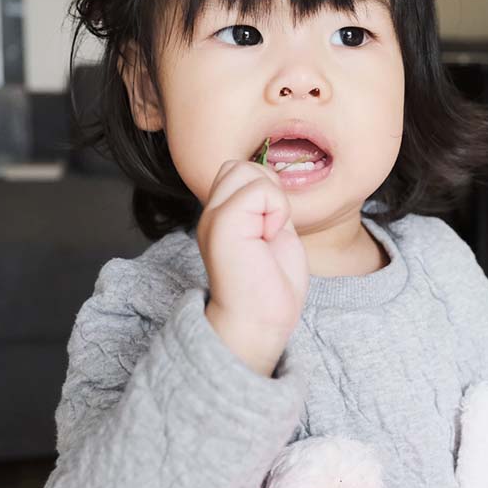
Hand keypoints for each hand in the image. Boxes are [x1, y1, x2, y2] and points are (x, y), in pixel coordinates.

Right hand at [197, 159, 308, 371]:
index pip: (238, 171)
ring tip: (268, 233)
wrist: (260, 322)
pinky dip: (276, 210)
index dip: (265, 190)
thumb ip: (266, 205)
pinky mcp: (224, 223)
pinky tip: (269, 238)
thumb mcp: (271, 232)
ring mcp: (214, 217)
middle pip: (239, 165)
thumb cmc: (270, 286)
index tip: (271, 229)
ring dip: (272, 199)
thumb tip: (270, 178)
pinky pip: (260, 190)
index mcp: (222, 216)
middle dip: (267, 188)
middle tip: (271, 228)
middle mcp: (211, 213)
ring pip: (248, 170)